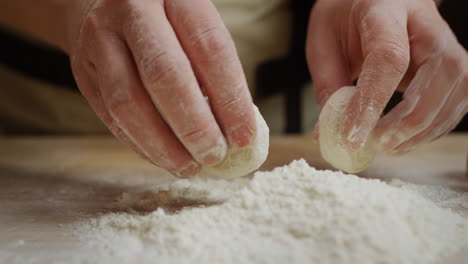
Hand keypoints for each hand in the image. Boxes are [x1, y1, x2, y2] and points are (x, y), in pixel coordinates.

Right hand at [65, 0, 255, 177]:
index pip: (210, 49)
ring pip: (129, 102)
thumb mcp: (193, 26)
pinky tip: (163, 158)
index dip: (231, 98)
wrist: (100, 3)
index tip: (244, 136)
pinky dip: (140, 144)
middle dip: (194, 126)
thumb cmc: (164, 21)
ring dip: (163, 145)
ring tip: (190, 166)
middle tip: (215, 155)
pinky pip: (110, 116)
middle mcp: (132, 10)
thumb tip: (237, 131)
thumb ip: (213, 68)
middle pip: (166, 75)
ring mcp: (100, 39)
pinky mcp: (83, 70)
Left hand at [307, 0, 466, 153]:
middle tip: (374, 143)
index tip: (352, 136)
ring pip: (456, 90)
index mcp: (385, 11)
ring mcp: (446, 42)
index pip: (389, 58)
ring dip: (422, 129)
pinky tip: (406, 139)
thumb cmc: (345, 18)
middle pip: (437, 75)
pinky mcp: (453, 64)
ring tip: (387, 146)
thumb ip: (329, 85)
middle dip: (407, 120)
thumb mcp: (324, 42)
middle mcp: (426, 24)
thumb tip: (328, 134)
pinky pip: (456, 100)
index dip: (373, 102)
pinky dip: (433, 127)